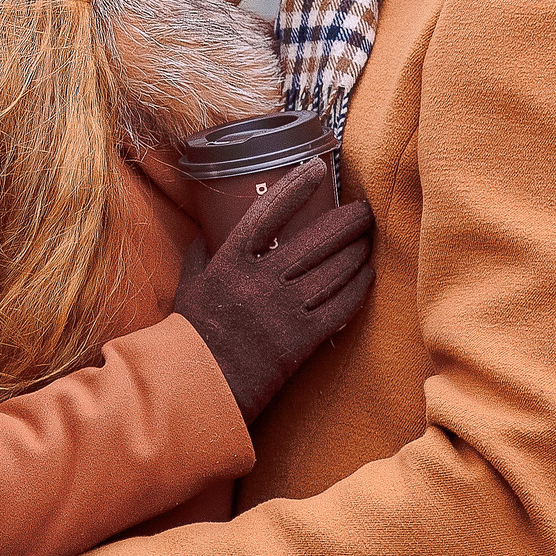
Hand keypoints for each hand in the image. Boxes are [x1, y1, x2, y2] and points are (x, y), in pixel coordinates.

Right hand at [173, 158, 374, 421]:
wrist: (199, 388)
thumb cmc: (191, 337)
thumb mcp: (187, 288)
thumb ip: (198, 257)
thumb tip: (202, 233)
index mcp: (229, 263)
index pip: (267, 213)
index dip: (295, 187)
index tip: (316, 166)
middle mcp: (260, 281)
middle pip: (316, 240)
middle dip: (348, 221)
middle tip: (365, 210)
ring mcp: (283, 311)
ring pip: (335, 272)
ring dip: (358, 253)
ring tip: (368, 241)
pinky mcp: (301, 340)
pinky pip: (341, 307)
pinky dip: (358, 288)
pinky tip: (366, 276)